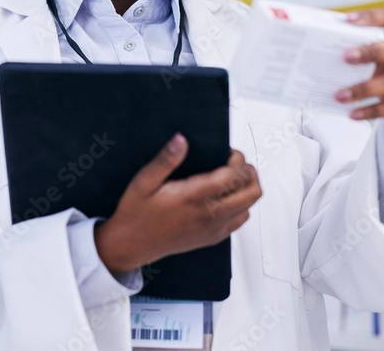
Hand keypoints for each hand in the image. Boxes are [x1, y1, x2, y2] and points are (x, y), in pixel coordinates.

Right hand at [93, 135, 261, 276]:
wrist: (132, 244)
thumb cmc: (137, 213)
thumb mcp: (144, 181)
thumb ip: (165, 160)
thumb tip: (181, 140)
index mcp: (194, 197)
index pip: (234, 176)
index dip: (238, 160)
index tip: (229, 152)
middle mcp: (209, 214)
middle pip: (251, 192)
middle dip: (249, 172)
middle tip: (235, 163)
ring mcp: (214, 228)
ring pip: (250, 206)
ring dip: (246, 189)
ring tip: (231, 178)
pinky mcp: (213, 237)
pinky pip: (240, 221)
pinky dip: (241, 206)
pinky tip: (225, 197)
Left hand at [335, 8, 383, 149]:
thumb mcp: (383, 57)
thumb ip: (365, 49)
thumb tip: (327, 49)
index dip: (371, 18)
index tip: (347, 20)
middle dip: (371, 52)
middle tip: (345, 57)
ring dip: (363, 89)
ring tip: (339, 95)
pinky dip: (372, 110)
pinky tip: (353, 113)